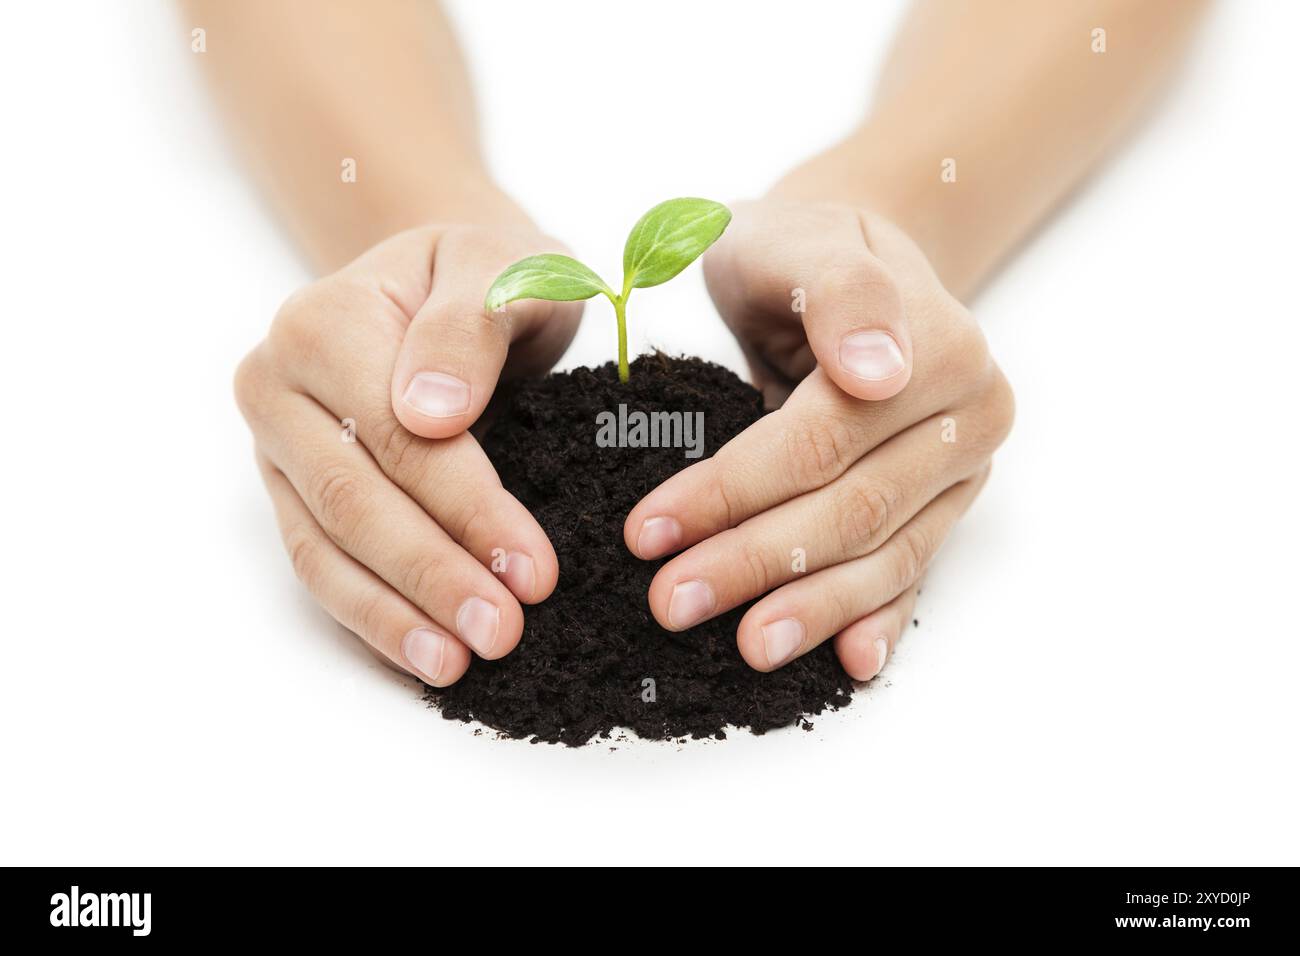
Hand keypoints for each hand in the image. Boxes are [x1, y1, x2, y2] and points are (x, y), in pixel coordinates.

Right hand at [235, 224, 580, 684]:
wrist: (452, 281)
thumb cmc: (488, 271)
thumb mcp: (503, 266)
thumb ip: (469, 323)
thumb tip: (429, 410)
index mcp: (321, 323)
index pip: (396, 436)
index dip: (466, 509)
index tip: (532, 571)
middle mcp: (278, 386)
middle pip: (354, 500)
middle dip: (433, 574)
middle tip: (503, 632)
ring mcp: (278, 447)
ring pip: (326, 547)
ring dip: (395, 614)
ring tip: (460, 663)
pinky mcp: (292, 492)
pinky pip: (321, 564)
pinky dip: (371, 617)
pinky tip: (425, 655)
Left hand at [624, 199, 1012, 678]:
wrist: (847, 268)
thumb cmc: (800, 252)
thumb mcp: (796, 239)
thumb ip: (839, 293)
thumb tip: (878, 372)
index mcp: (940, 350)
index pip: (821, 440)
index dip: (732, 490)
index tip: (648, 529)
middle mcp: (969, 418)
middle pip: (849, 508)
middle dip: (753, 562)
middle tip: (669, 601)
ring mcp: (961, 471)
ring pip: (882, 555)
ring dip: (809, 608)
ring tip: (743, 647)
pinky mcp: (944, 508)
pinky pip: (912, 573)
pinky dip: (876, 619)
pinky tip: (847, 666)